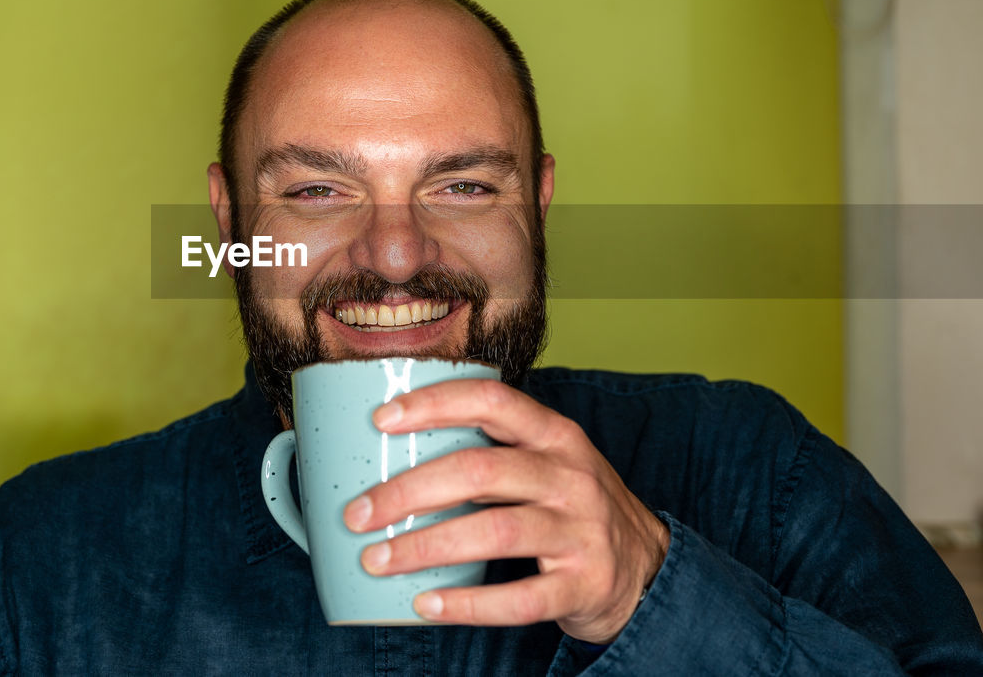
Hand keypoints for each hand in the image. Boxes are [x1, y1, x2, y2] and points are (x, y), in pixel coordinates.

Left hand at [342, 378, 669, 643]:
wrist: (646, 567)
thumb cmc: (570, 506)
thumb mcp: (544, 462)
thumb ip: (487, 450)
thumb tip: (390, 451)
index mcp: (554, 434)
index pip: (491, 401)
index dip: (434, 404)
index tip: (381, 420)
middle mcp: (570, 475)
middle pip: (480, 471)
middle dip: (408, 492)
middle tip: (358, 513)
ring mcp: (581, 530)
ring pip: (495, 532)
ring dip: (425, 546)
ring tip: (376, 559)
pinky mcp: (585, 583)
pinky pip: (519, 599)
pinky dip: (467, 604)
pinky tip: (425, 604)